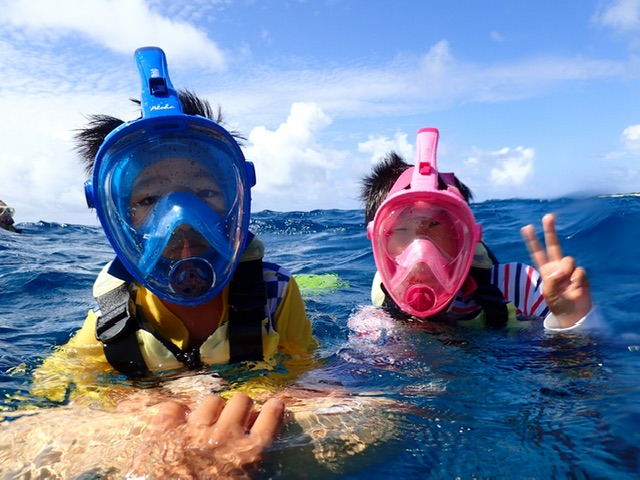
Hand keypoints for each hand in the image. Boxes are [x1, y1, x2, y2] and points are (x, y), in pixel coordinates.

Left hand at [128, 393, 284, 478]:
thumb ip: (252, 462)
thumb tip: (255, 447)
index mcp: (248, 453)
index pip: (270, 418)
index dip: (272, 410)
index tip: (273, 406)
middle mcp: (225, 435)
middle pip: (241, 401)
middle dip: (240, 409)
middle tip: (234, 421)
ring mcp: (195, 431)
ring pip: (212, 400)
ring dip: (212, 411)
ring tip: (207, 424)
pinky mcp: (166, 432)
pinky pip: (173, 408)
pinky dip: (175, 414)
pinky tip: (178, 423)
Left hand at [520, 214, 591, 327]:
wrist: (574, 314)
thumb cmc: (558, 304)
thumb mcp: (548, 294)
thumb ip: (551, 281)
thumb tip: (560, 270)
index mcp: (545, 270)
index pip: (537, 252)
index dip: (532, 240)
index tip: (526, 227)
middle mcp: (556, 266)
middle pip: (553, 244)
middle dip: (550, 230)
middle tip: (547, 216)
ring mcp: (569, 269)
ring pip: (568, 260)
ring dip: (566, 272)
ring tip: (566, 285)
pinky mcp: (581, 273)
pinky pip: (578, 271)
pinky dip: (577, 280)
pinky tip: (576, 288)